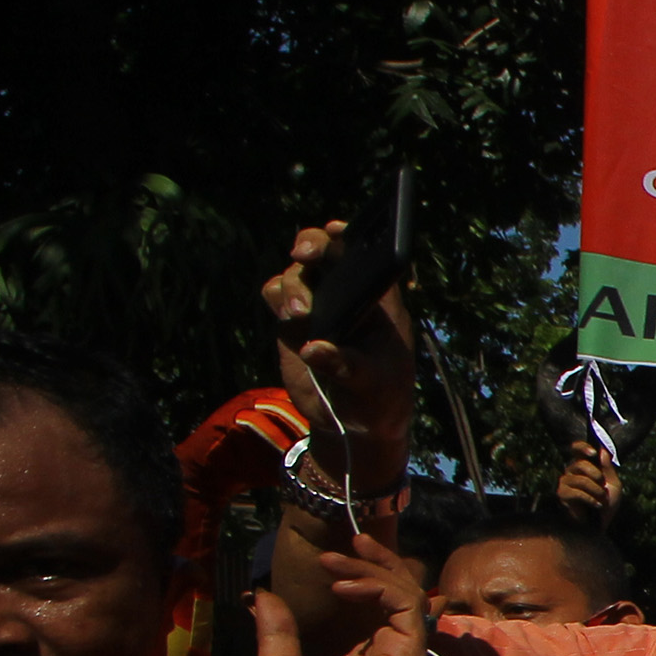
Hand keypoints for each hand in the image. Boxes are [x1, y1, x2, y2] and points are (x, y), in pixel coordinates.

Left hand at [250, 539, 430, 655]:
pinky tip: (342, 586)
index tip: (332, 558)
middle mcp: (388, 646)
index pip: (375, 601)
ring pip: (403, 588)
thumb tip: (262, 595)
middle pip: (396, 588)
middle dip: (371, 561)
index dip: (362, 573)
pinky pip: (403, 602)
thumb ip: (277, 631)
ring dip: (370, 567)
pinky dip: (375, 585)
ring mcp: (401, 647)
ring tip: (335, 561)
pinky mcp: (408, 648)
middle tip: (343, 544)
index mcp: (363, 652)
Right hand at [260, 223, 417, 465]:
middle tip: (303, 255)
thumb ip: (347, 367)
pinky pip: (277, 296)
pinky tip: (290, 317)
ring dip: (294, 285)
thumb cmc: (378, 398)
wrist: (353, 423)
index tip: (336, 232)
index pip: (366, 256)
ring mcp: (317, 305)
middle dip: (312, 245)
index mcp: (378, 300)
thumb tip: (313, 349)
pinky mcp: (292, 322)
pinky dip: (278, 298)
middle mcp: (346, 294)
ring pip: (296, 273)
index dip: (350, 237)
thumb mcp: (371, 385)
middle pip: (324, 251)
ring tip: (300, 314)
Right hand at [554, 441, 619, 525]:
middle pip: (580, 464)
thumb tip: (603, 451)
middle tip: (603, 486)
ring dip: (596, 490)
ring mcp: (565, 483)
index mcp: (583, 466)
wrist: (600, 525)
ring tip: (601, 499)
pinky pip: (577, 492)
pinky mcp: (562, 495)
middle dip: (596, 475)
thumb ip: (608, 468)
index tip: (594, 453)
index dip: (583, 447)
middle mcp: (571, 472)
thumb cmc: (606, 504)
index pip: (576, 449)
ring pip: (581, 479)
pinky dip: (590, 499)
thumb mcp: (613, 484)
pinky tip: (596, 506)